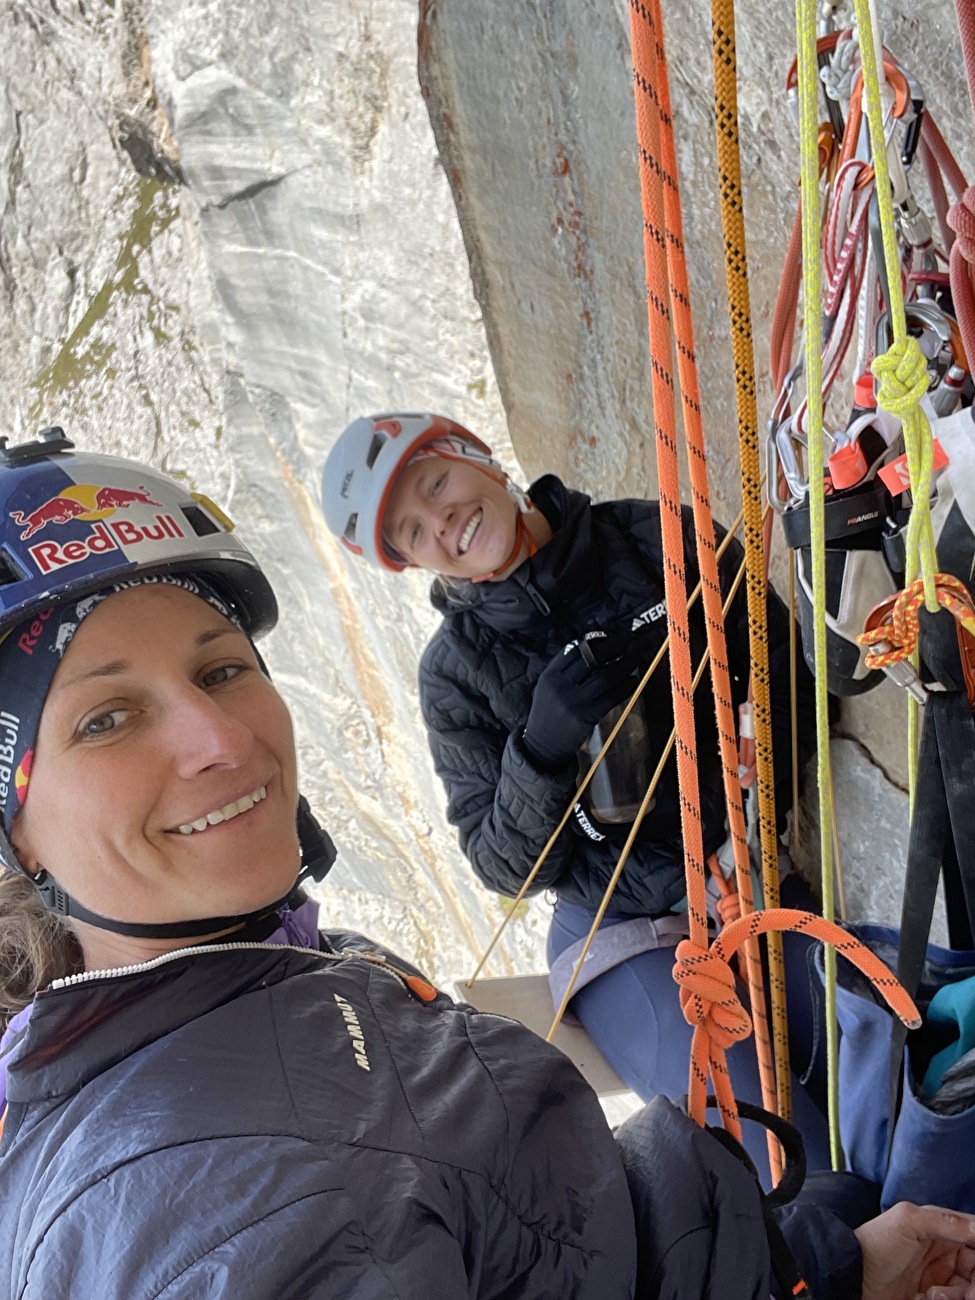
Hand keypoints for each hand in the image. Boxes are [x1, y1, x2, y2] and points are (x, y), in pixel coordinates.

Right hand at [522, 635, 641, 770]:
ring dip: (623, 665)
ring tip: (633, 659)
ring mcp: (574, 702)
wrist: (542, 745)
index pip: (575, 650)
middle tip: (625, 641)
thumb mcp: (547, 687)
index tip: (608, 637)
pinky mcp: (587, 716)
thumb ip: (564, 670)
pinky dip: (625, 687)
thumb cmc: (549, 712)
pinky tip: (633, 681)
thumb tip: (592, 648)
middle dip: (612, 647)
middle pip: (590, 659)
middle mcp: (560, 686)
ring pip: (605, 677)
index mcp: (549, 676)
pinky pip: (611, 697)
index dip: (594, 641)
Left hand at [855, 1201, 974, 1299]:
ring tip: (933, 1295)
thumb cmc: (874, 1243)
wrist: (853, 1277)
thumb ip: (946, 1220)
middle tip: (967, 1293)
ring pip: (969, 1289)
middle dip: (974, 1284)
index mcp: (942, 1229)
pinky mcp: (933, 1297)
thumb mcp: (907, 1221)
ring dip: (958, 1296)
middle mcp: (945, 1253)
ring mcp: (941, 1278)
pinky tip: (924, 1298)